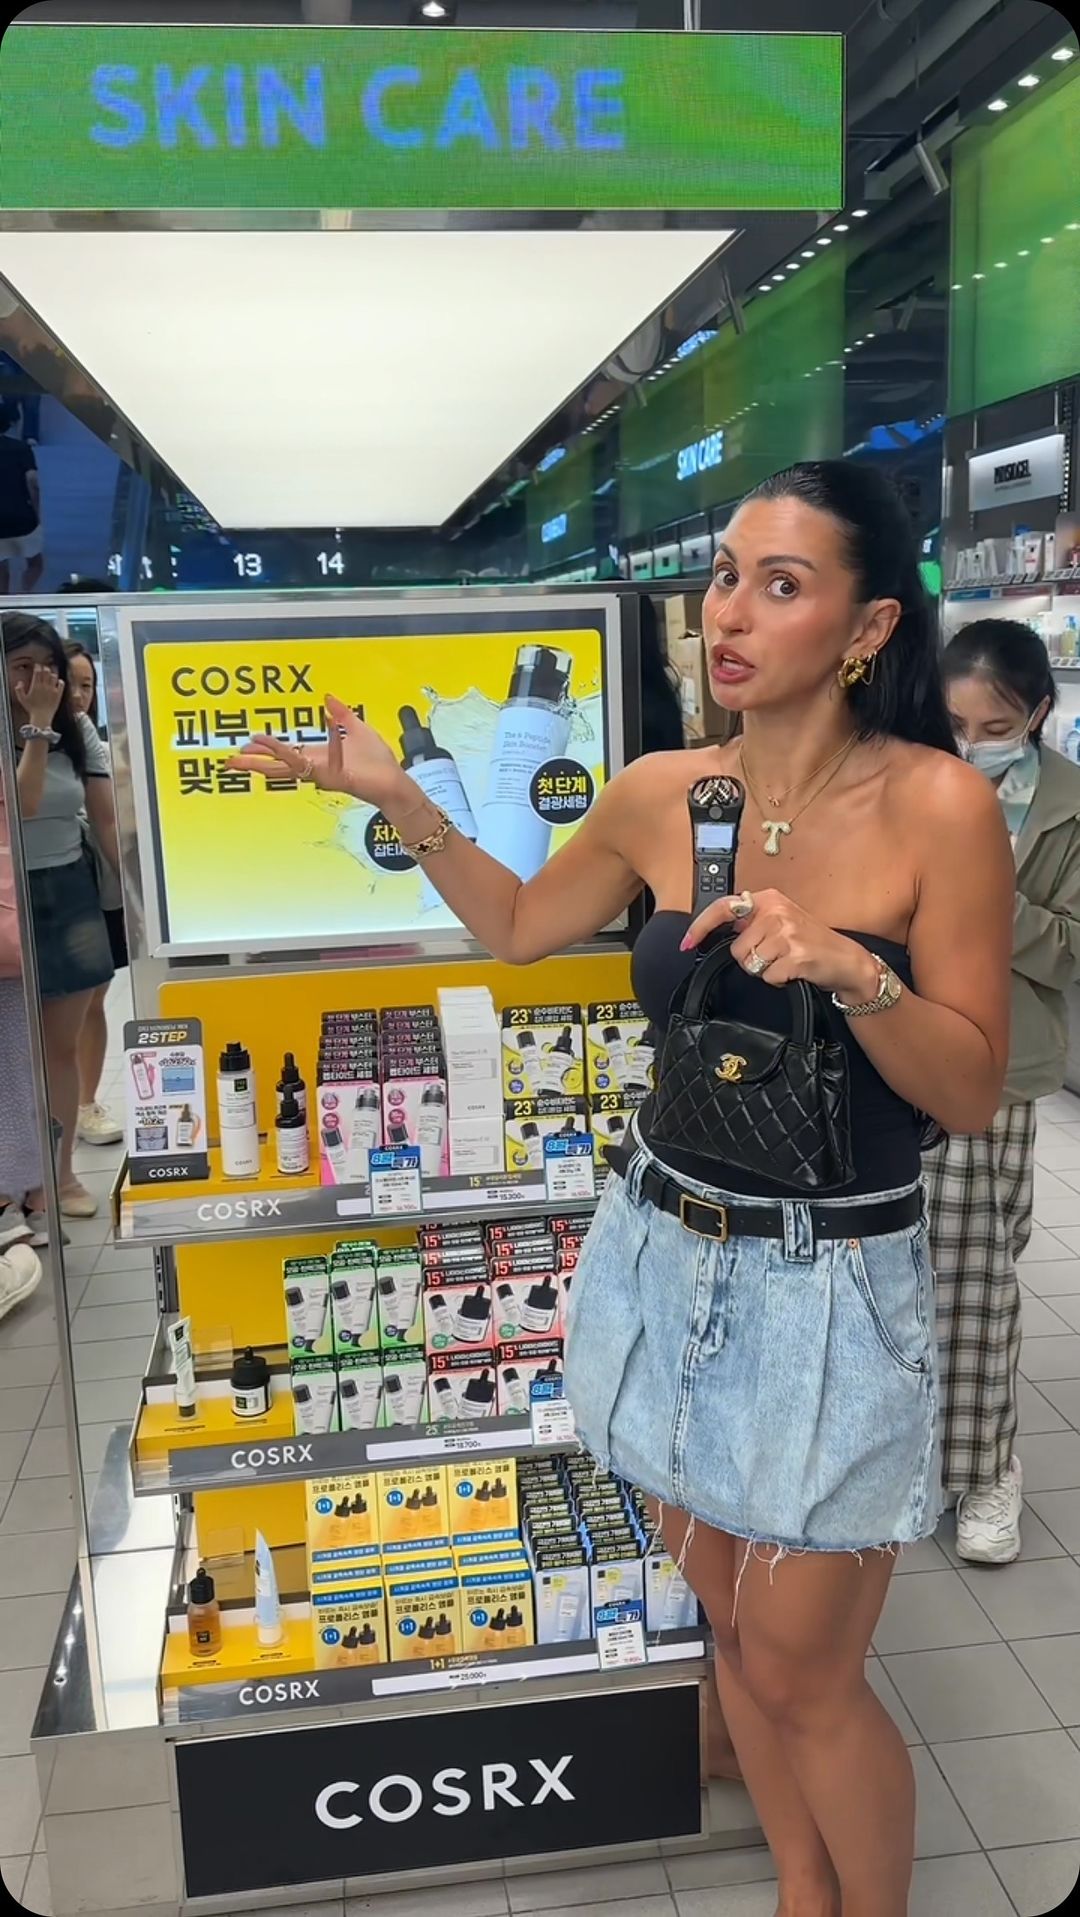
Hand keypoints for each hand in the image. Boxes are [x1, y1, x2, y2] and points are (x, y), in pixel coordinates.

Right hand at [15, 664, 62, 730]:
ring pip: (54, 676)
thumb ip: (19, 690)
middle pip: (46, 671)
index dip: (38, 667)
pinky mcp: (58, 694)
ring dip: (52, 674)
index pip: (37, 672)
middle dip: (45, 668)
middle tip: (44, 669)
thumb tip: (19, 682)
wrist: (41, 717)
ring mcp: (52, 690)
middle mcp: (44, 686)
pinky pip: (61, 684)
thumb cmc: (31, 709)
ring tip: (50, 675)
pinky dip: (60, 681)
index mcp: (35, 686)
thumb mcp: (22, 699)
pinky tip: (58, 682)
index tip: (37, 666)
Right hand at [226, 694, 403, 808]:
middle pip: (277, 766)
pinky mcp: (334, 777)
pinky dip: (305, 752)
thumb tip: (328, 698)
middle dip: (253, 763)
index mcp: (318, 757)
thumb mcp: (357, 729)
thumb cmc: (378, 762)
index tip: (247, 744)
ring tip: (247, 751)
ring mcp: (323, 774)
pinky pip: (316, 764)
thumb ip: (341, 714)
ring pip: (288, 766)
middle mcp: (316, 768)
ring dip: (268, 758)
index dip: (265, 750)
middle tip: (230, 761)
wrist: (394, 780)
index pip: (285, 754)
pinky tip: (291, 744)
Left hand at [681, 887, 880, 997]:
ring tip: (785, 962)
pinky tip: (794, 971)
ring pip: (750, 963)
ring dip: (765, 970)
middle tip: (774, 956)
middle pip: (736, 948)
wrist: (846, 960)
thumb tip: (715, 929)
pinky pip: (768, 977)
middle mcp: (776, 911)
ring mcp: (786, 933)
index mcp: (768, 899)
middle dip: (750, 959)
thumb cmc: (811, 942)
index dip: (701, 926)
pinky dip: (778, 980)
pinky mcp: (795, 955)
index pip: (724, 907)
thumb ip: (751, 922)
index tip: (687, 942)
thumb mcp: (780, 921)